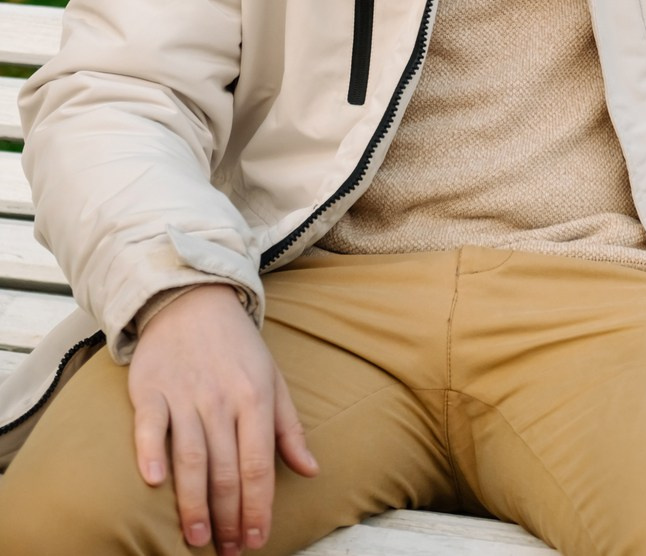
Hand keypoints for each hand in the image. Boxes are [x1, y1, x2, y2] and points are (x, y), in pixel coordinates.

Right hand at [129, 284, 317, 553]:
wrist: (193, 299)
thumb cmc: (238, 347)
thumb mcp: (274, 379)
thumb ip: (289, 428)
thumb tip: (311, 469)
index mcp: (256, 397)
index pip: (259, 463)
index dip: (259, 506)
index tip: (258, 539)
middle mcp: (221, 399)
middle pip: (225, 470)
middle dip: (228, 517)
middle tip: (228, 550)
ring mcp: (185, 394)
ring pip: (191, 457)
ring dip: (194, 503)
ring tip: (198, 539)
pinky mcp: (151, 390)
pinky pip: (151, 427)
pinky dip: (151, 454)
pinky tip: (154, 483)